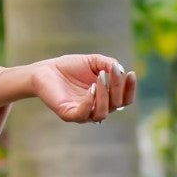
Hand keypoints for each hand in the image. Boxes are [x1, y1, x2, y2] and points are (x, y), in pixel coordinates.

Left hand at [0, 53, 135, 122]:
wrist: (45, 70)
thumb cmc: (70, 67)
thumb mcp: (94, 61)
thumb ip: (109, 64)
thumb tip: (121, 70)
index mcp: (105, 98)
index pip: (124, 100)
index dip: (130, 89)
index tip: (131, 73)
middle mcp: (96, 108)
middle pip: (116, 105)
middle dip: (117, 88)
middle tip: (111, 72)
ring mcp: (83, 113)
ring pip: (102, 113)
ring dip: (105, 95)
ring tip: (101, 78)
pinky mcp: (68, 114)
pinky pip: (83, 114)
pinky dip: (90, 101)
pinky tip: (91, 88)